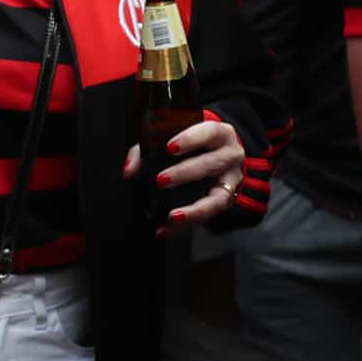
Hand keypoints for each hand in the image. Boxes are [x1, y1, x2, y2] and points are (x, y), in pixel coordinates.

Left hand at [121, 119, 246, 234]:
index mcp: (219, 133)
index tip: (169, 148)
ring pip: (217, 198)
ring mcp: (232, 180)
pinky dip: (188, 224)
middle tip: (161, 180)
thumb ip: (148, 149)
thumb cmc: (194, 145)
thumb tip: (130, 170)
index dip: (190, 139)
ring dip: (193, 209)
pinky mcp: (227, 200)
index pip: (208, 132)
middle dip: (185, 173)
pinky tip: (169, 228)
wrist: (220, 155)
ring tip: (173, 216)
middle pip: (211, 163)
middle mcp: (230, 155)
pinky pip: (209, 216)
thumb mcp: (175, 138)